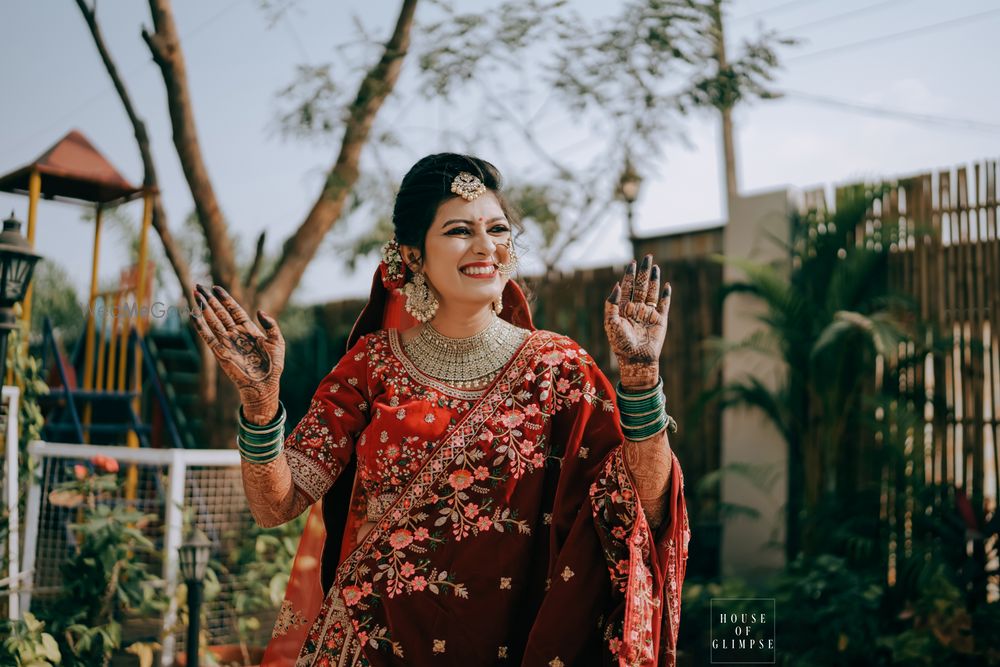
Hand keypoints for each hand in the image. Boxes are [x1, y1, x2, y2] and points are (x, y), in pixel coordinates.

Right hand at [190, 284, 284, 422]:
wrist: (265, 384)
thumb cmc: (273, 365)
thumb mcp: (277, 341)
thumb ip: (271, 325)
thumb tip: (259, 311)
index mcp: (248, 329)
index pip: (234, 309)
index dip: (225, 298)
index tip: (216, 287)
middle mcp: (235, 334)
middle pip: (220, 312)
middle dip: (210, 299)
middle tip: (199, 286)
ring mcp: (227, 342)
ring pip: (212, 321)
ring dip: (203, 308)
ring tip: (195, 295)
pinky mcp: (220, 352)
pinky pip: (208, 337)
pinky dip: (200, 326)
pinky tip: (194, 315)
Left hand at [603, 254, 670, 389]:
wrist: (636, 359)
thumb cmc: (620, 343)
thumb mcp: (610, 323)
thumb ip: (612, 304)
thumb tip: (617, 285)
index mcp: (624, 308)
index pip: (627, 287)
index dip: (629, 275)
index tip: (632, 262)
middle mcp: (636, 308)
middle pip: (641, 286)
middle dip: (643, 272)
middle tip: (647, 257)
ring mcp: (649, 314)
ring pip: (652, 292)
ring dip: (654, 279)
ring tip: (655, 266)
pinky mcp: (660, 320)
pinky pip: (664, 305)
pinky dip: (665, 295)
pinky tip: (666, 285)